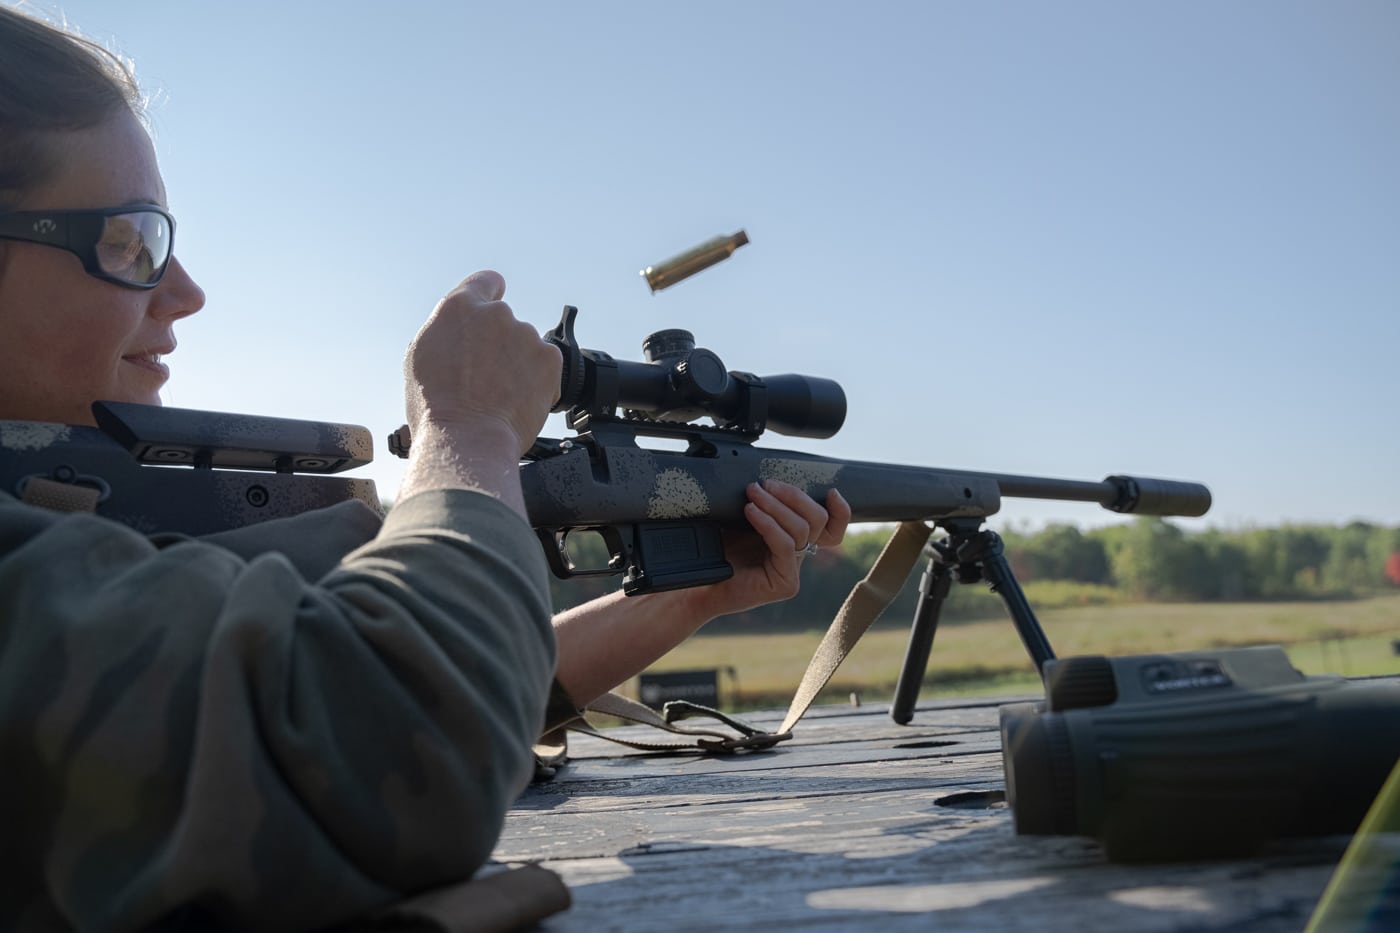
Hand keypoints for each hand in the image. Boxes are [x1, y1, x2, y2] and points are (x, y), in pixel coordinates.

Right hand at [404, 270, 560, 457]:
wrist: (467, 438)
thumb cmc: (436, 407)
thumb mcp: (421, 356)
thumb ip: (446, 332)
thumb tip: (459, 332)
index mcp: (458, 308)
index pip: (485, 282)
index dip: (490, 293)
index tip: (494, 301)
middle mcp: (495, 314)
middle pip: (504, 323)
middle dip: (499, 345)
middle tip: (485, 377)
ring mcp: (525, 335)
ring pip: (526, 347)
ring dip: (518, 365)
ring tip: (499, 396)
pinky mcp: (549, 359)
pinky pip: (545, 368)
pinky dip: (537, 383)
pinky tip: (517, 401)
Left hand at [687, 480, 850, 621]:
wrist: (697, 582)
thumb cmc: (717, 548)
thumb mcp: (744, 518)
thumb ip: (766, 504)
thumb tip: (773, 479)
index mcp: (794, 540)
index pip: (831, 528)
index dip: (840, 511)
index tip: (831, 491)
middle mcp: (797, 556)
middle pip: (818, 520)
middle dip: (794, 496)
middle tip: (765, 484)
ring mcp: (792, 572)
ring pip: (802, 529)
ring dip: (776, 506)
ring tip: (752, 495)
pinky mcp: (784, 583)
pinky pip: (785, 545)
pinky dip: (768, 524)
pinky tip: (751, 512)